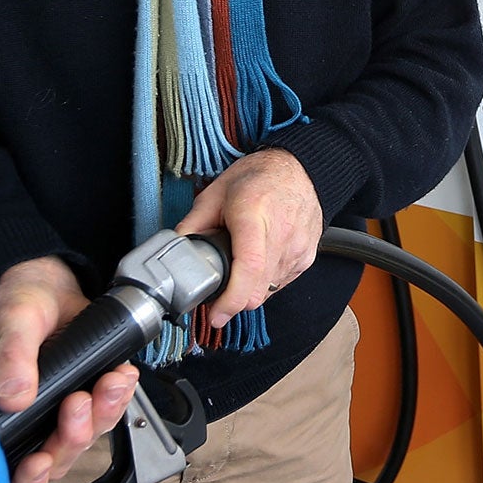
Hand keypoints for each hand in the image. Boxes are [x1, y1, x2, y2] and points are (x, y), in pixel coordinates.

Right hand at [0, 256, 138, 482]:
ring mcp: (54, 410)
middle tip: (79, 404)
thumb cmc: (23, 298)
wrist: (53, 281)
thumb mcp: (15, 315)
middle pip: (47, 459)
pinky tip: (120, 379)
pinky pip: (103, 414)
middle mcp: (23, 415)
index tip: (41, 460)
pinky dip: (116, 401)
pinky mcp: (83, 396)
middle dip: (69, 440)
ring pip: (79, 440)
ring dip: (98, 418)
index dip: (23, 473)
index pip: (2, 461)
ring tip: (108, 384)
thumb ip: (12, 354)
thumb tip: (14, 397)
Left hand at [176, 148, 322, 331]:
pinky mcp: (307, 258)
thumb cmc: (259, 177)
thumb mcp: (215, 193)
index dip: (231, 299)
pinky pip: (281, 283)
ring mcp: (298, 249)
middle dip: (233, 299)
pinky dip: (265, 280)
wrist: (300, 168)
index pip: (249, 268)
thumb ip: (193, 225)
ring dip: (250, 287)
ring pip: (268, 291)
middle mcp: (281, 235)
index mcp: (254, 216)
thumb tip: (176, 253)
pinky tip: (260, 258)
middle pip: (257, 291)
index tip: (216, 313)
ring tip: (242, 260)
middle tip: (219, 287)